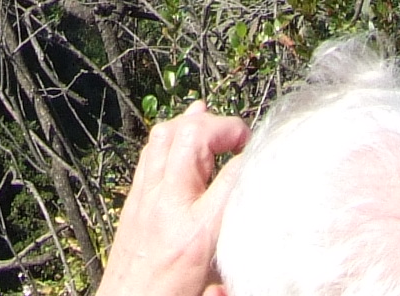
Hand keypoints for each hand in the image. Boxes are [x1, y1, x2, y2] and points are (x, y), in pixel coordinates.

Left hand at [94, 100, 251, 295]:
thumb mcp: (215, 285)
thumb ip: (237, 271)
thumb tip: (254, 260)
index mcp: (198, 232)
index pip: (233, 177)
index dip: (253, 159)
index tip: (265, 159)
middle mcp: (170, 206)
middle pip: (193, 139)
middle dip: (222, 127)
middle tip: (241, 137)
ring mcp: (147, 197)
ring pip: (165, 137)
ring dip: (192, 124)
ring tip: (212, 121)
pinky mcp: (134, 198)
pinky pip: (149, 152)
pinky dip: (168, 135)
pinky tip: (180, 129)